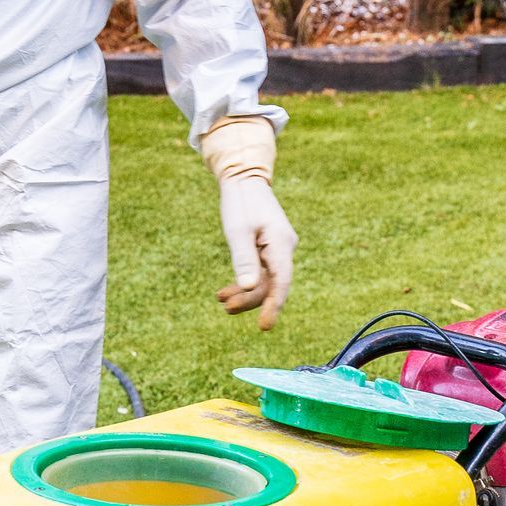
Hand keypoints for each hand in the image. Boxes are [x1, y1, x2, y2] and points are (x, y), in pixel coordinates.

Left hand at [217, 175, 294, 329]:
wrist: (244, 180)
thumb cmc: (240, 202)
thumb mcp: (238, 230)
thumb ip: (244, 258)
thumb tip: (248, 288)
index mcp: (280, 242)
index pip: (282, 281)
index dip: (274, 305)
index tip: (264, 325)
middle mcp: (284, 248)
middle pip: (272, 284)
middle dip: (250, 300)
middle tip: (225, 307)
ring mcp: (277, 249)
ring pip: (265, 281)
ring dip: (244, 293)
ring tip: (221, 300)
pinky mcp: (269, 249)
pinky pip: (260, 272)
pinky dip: (244, 282)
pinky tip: (227, 291)